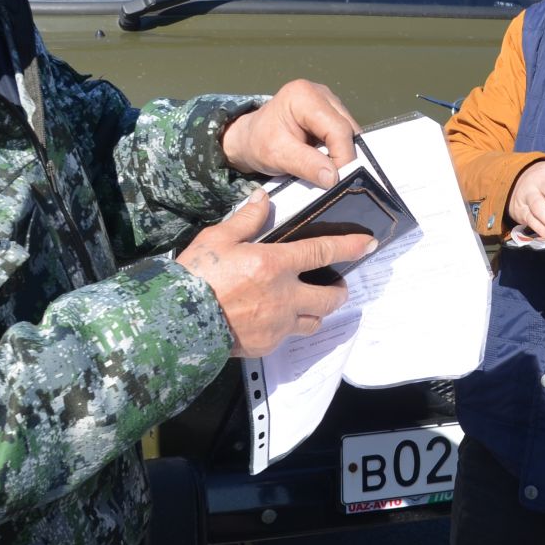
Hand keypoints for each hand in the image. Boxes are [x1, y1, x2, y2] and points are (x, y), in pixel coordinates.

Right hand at [175, 190, 375, 357]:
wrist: (176, 322)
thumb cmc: (196, 276)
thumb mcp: (217, 239)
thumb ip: (246, 219)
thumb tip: (262, 198)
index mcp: (275, 264)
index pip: (323, 251)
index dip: (349, 246)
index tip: (368, 244)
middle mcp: (285, 297)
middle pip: (331, 297)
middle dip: (339, 290)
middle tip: (335, 284)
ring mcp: (278, 324)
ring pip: (315, 320)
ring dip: (317, 311)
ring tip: (309, 303)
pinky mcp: (267, 345)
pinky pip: (288, 336)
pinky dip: (288, 327)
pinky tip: (274, 320)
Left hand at [220, 80, 360, 187]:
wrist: (250, 138)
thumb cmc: (258, 142)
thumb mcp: (277, 155)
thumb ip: (305, 164)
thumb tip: (333, 178)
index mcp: (304, 96)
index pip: (337, 128)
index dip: (342, 156)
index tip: (339, 180)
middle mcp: (321, 93)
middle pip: (348, 128)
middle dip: (345, 156)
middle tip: (336, 179)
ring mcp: (329, 101)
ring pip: (351, 132)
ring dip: (343, 154)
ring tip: (329, 171)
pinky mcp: (332, 113)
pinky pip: (346, 134)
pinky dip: (340, 150)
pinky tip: (328, 161)